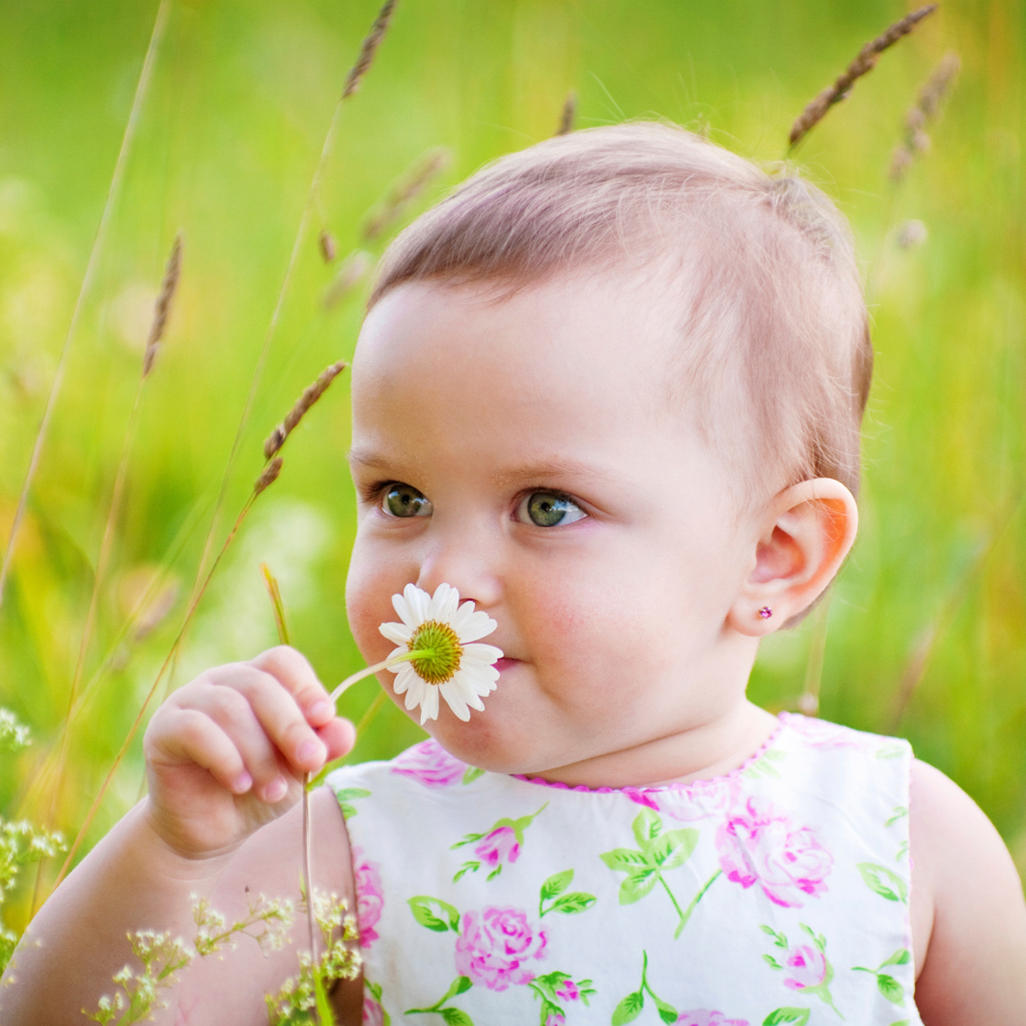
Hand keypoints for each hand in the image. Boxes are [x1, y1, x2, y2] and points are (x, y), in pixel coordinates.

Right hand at [142, 645, 354, 859]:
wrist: (211, 831)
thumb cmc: (261, 788)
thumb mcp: (298, 769)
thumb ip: (322, 747)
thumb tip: (345, 731)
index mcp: (258, 680)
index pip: (282, 661)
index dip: (305, 685)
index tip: (326, 717)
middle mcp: (222, 682)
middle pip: (260, 684)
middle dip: (291, 725)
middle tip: (312, 762)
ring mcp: (189, 701)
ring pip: (230, 708)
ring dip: (260, 753)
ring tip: (274, 790)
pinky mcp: (163, 729)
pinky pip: (195, 729)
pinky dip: (225, 757)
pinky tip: (241, 784)